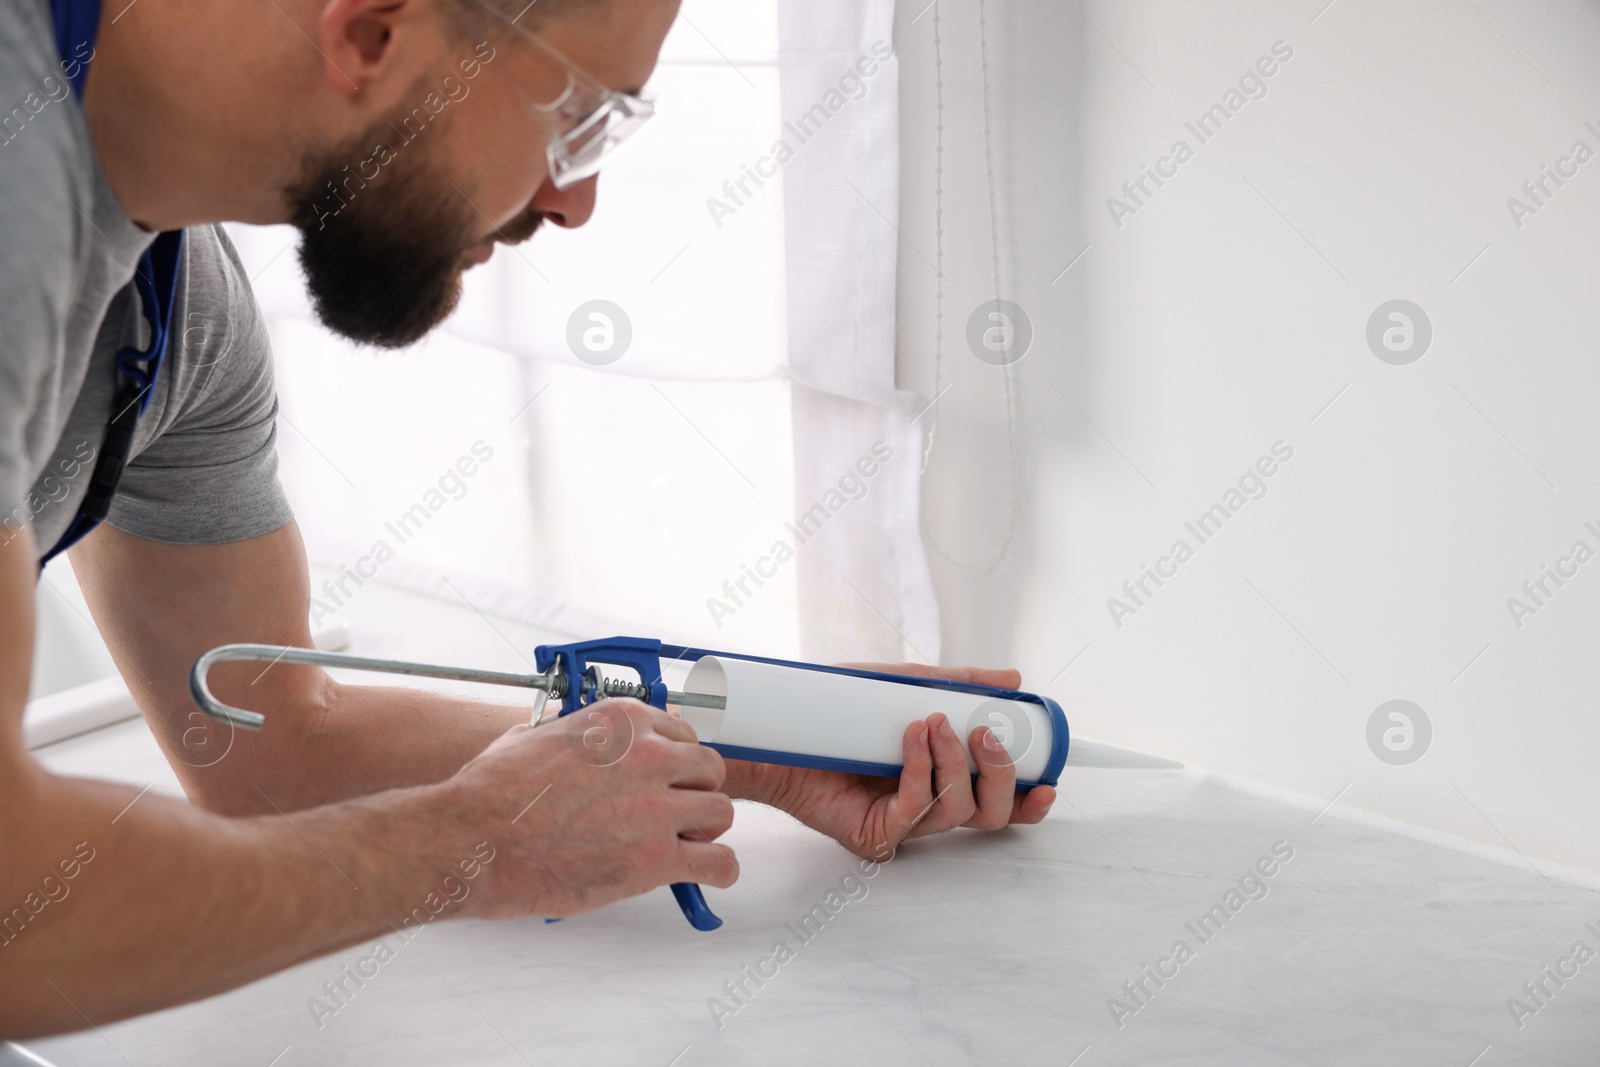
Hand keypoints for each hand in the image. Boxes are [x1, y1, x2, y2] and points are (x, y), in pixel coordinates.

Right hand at [434, 698, 737, 920]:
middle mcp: (648, 757)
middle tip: (676, 811)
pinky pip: (718, 862)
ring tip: (687, 844)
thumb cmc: (492, 792)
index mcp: (622, 722)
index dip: (675, 761)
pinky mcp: (654, 860)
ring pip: (720, 812)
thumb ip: (574, 733)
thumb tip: (574, 737)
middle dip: (694, 790)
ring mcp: (655, 809)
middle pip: (708, 769)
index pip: (682, 734)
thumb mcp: (535, 735)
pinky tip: (708, 874)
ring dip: (706, 829)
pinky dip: (719, 870)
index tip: (668, 777)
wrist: (474, 841)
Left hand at [745, 665, 1055, 858]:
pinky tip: (910, 740)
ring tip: (932, 722)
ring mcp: (903, 824)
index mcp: (942, 777)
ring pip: (957, 812)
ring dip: (953, 762)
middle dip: (1000, 775)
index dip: (1030, 797)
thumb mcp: (903, 685)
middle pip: (992, 815)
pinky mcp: (876, 835)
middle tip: (983, 734)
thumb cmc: (834, 710)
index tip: (1048, 780)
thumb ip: (957, 683)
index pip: (1000, 800)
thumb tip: (1011, 677)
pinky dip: (920, 771)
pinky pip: (916, 810)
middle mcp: (927, 806)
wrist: (778, 730)